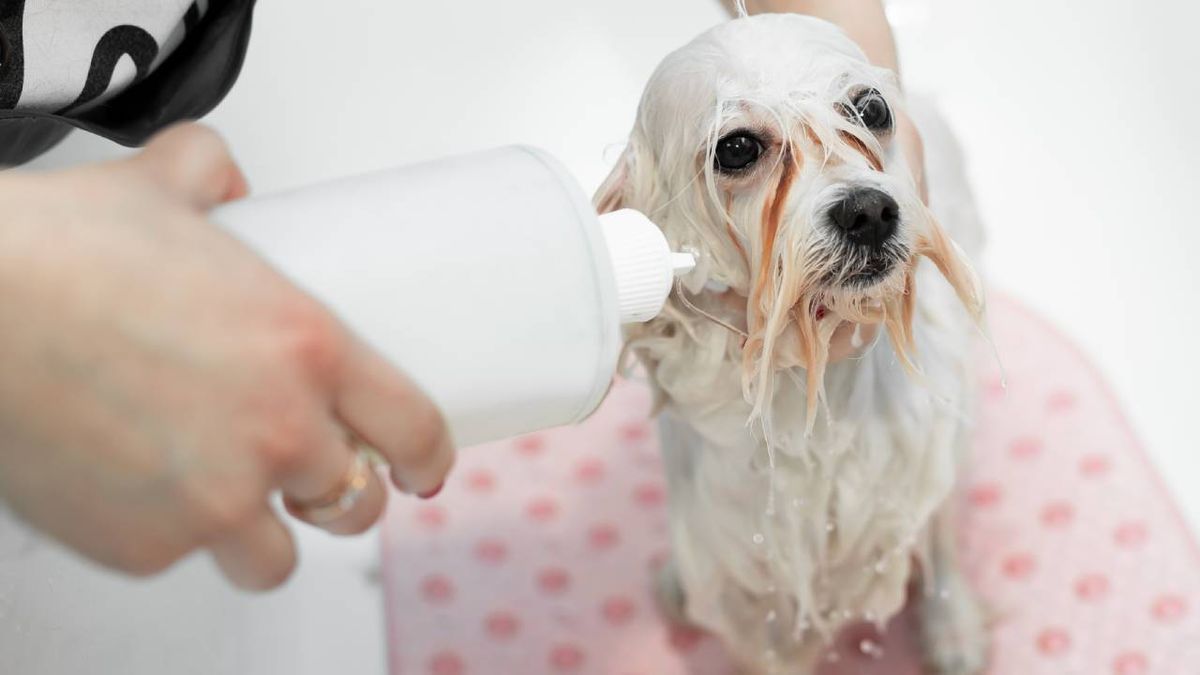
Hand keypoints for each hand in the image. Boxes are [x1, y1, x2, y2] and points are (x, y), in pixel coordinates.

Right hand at [0, 124, 454, 589]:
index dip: (428, 458)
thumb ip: (215, 178)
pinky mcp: (147, 546)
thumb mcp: (162, 189)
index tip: (423, 470)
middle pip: (354, 502)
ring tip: (227, 498)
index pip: (413, 426)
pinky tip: (140, 489)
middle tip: (308, 477)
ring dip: (263, 533)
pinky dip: (169, 536)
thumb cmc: (56, 253)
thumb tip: (229, 185)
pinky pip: (181, 559)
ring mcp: (216, 500)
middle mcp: (277, 431)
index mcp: (307, 347)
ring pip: (276, 556)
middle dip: (338, 495)